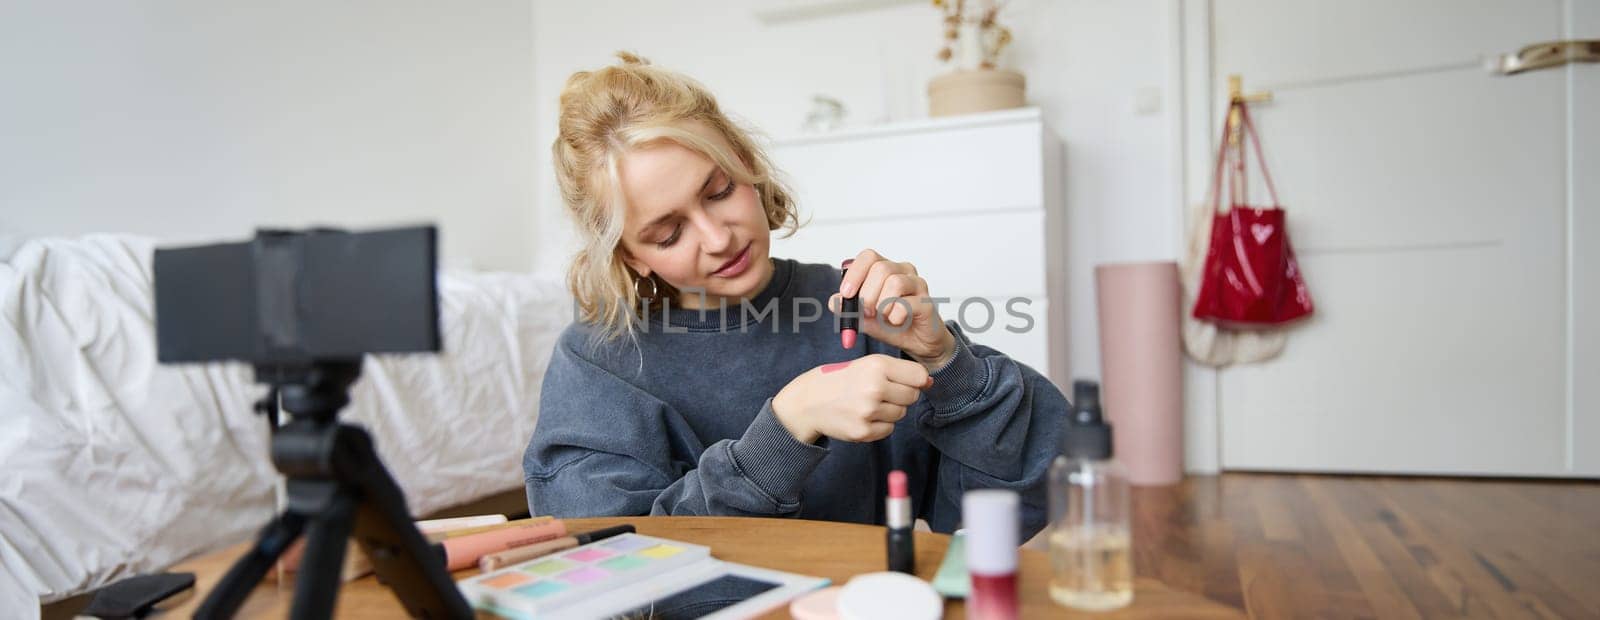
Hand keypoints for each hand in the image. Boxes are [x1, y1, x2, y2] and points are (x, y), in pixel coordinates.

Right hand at [771, 354, 931, 443]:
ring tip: (868, 403)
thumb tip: (929, 382)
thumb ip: (898, 371)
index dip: (914, 379)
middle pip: (912, 396)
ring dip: (889, 410)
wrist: (808, 402)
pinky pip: (888, 429)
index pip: (918, 376)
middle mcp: (874, 388)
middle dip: (900, 395)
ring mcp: (868, 411)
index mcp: (876, 366)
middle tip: (879, 392)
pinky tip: (863, 416)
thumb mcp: (866, 365)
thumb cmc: (840, 380)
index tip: (902, 381)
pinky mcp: (863, 431)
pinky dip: (879, 425)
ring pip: (900, 414)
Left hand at [829, 249, 956, 368]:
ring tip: (883, 316)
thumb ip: (849, 309)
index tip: (846, 293)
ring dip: (882, 304)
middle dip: (868, 293)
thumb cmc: (893, 325)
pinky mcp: (926, 302)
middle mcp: (902, 271)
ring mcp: (917, 284)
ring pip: (895, 282)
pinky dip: (895, 316)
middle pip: (881, 268)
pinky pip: (907, 303)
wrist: (917, 343)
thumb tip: (833, 302)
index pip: (868, 257)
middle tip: (867, 312)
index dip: (855, 273)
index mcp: (886, 269)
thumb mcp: (864, 319)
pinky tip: (896, 322)